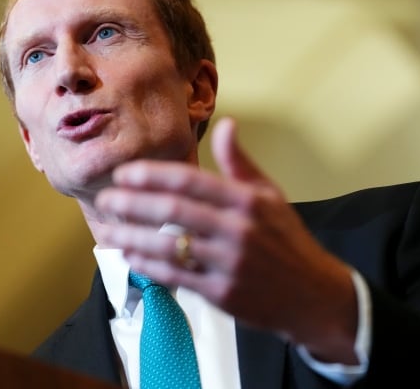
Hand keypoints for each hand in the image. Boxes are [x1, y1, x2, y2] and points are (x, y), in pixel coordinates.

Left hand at [95, 116, 358, 362]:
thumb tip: (226, 124)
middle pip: (173, 211)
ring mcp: (229, 263)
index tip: (123, 173)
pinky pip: (177, 276)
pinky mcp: (223, 293)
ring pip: (169, 246)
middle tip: (105, 199)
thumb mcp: (270, 195)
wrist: (314, 296)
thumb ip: (239, 162)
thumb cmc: (287, 241)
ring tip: (107, 230)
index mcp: (247, 200)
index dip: (152, 175)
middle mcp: (238, 229)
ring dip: (131, 237)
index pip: (191, 181)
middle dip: (132, 203)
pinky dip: (149, 265)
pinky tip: (130, 256)